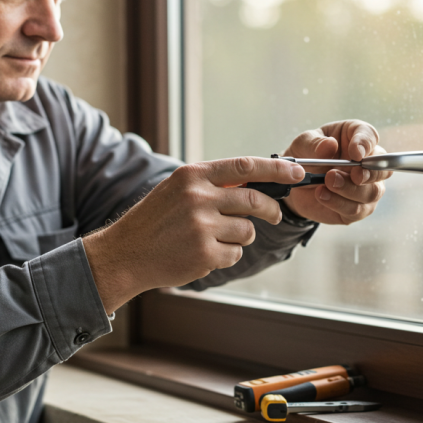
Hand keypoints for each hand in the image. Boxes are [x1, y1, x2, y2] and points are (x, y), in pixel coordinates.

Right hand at [82, 157, 304, 311]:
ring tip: (214, 238)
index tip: (297, 171)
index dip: (276, 169)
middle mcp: (198, 197)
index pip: (245, 166)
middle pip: (254, 201)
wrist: (125, 253)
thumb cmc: (156, 220)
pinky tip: (202, 253)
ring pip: (246, 231)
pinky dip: (226, 255)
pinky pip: (235, 253)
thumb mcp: (178, 190)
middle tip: (274, 215)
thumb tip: (258, 182)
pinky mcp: (204, 253)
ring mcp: (202, 226)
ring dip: (239, 236)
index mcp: (193, 176)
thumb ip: (213, 184)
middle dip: (271, 210)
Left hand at [281, 120, 390, 224]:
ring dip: (350, 189)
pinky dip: (339, 204)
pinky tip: (322, 195)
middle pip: (382, 168)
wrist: (296, 184)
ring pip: (372, 192)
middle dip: (369, 173)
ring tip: (327, 183)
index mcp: (356, 137)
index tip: (356, 153)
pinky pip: (357, 210)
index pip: (370, 136)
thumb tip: (330, 145)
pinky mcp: (359, 208)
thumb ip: (314, 144)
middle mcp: (367, 162)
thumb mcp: (302, 145)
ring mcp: (367, 186)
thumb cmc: (305, 156)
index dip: (366, 144)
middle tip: (354, 175)